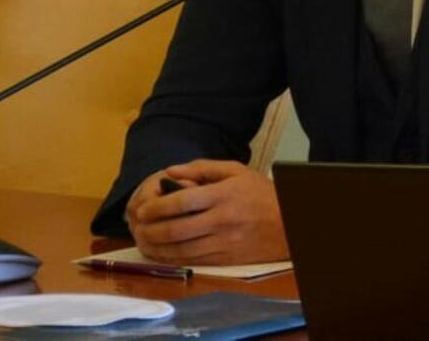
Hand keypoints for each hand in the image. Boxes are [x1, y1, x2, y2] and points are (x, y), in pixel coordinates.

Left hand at [128, 159, 287, 265]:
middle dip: (151, 229)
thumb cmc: (262, 194)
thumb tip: (171, 171)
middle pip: (176, 229)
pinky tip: (161, 253)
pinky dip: (172, 259)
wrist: (290, 225)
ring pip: (181, 249)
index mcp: (223, 195)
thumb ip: (203, 168)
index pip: (182, 201)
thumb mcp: (237, 171)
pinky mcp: (226, 260)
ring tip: (143, 240)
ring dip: (156, 247)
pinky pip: (193, 261)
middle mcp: (222, 220)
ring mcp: (223, 243)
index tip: (143, 208)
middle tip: (137, 225)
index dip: (157, 206)